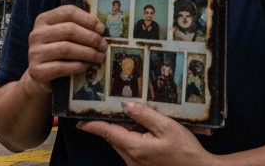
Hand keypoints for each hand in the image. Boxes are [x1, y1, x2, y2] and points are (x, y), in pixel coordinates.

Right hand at [23, 5, 107, 92]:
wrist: (39, 77)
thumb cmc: (57, 53)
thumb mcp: (63, 36)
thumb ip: (77, 28)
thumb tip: (101, 29)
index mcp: (43, 19)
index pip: (68, 12)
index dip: (88, 20)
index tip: (102, 29)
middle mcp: (36, 34)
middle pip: (69, 30)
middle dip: (91, 38)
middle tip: (103, 46)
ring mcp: (34, 52)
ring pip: (66, 48)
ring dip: (88, 53)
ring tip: (99, 57)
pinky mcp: (36, 71)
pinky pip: (61, 67)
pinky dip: (77, 66)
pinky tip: (86, 66)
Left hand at [78, 101, 213, 165]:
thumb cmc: (185, 150)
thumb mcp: (167, 127)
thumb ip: (145, 115)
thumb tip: (126, 105)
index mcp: (135, 147)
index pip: (108, 132)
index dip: (92, 125)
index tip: (79, 120)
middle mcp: (131, 158)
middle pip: (113, 137)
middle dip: (109, 123)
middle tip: (107, 107)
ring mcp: (136, 165)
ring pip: (121, 143)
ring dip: (121, 130)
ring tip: (129, 115)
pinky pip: (130, 150)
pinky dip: (130, 138)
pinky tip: (142, 129)